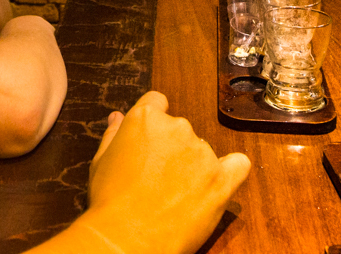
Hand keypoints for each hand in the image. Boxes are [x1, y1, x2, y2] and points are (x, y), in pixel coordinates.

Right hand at [79, 92, 250, 253]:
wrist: (129, 237)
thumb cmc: (110, 201)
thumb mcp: (101, 161)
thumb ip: (113, 134)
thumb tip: (118, 117)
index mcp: (146, 118)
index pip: (157, 103)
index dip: (153, 124)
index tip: (151, 143)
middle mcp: (177, 127)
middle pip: (180, 129)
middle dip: (172, 148)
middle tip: (158, 177)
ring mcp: (203, 152)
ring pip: (203, 150)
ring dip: (194, 165)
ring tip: (176, 194)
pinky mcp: (222, 178)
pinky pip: (238, 165)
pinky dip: (231, 170)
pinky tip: (219, 182)